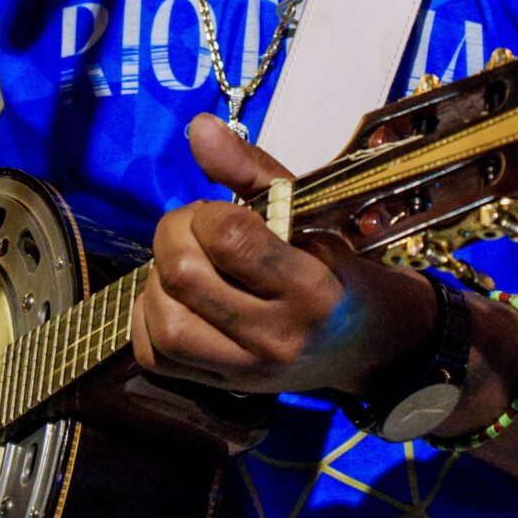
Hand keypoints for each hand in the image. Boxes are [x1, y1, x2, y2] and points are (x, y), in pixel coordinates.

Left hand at [132, 114, 435, 396]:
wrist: (367, 343)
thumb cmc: (337, 267)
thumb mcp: (312, 213)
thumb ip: (252, 169)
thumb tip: (198, 128)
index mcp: (311, 290)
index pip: (230, 239)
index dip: (210, 213)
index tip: (223, 213)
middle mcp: (278, 338)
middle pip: (183, 276)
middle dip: (176, 236)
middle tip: (198, 230)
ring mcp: (247, 372)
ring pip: (163, 320)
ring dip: (160, 280)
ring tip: (190, 265)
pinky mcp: (222, 390)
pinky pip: (155, 355)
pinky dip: (151, 318)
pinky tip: (177, 299)